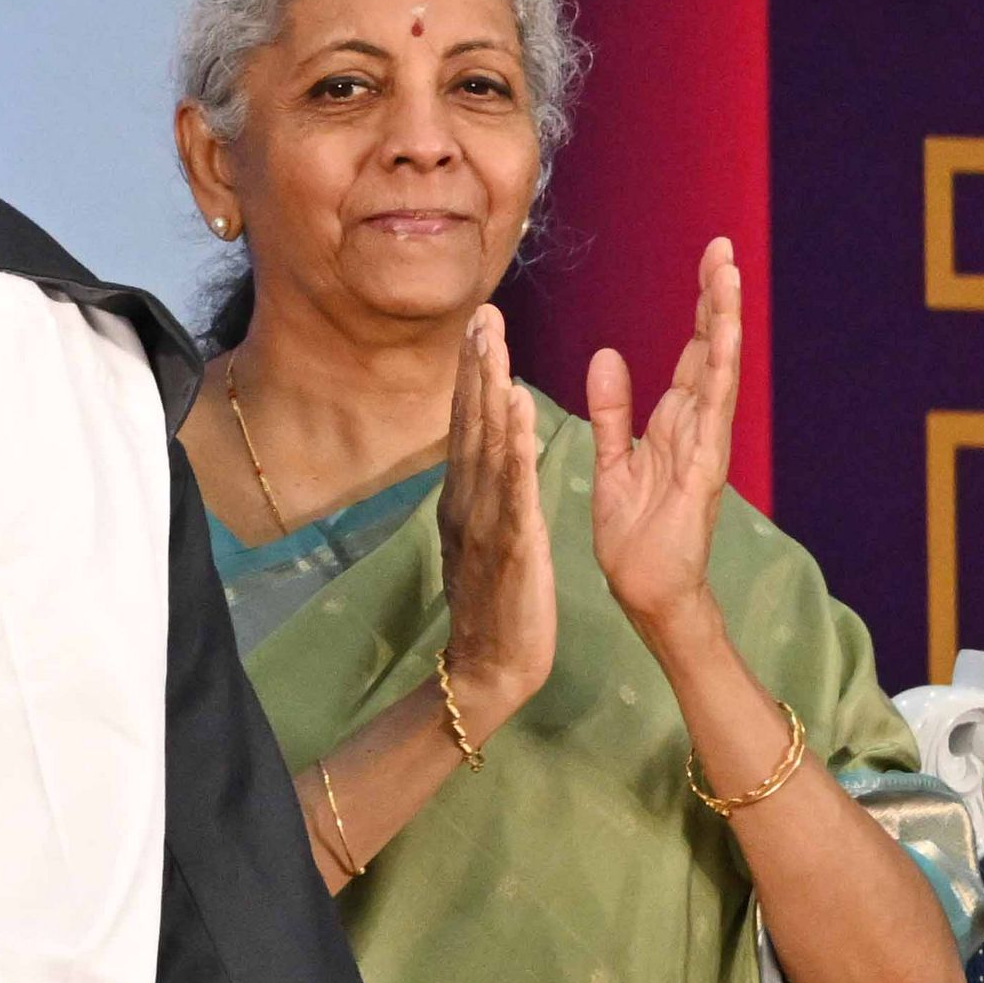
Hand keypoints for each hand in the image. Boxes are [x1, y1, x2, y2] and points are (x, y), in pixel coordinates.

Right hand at [434, 305, 555, 727]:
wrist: (489, 668)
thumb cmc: (497, 608)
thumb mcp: (486, 542)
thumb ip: (485, 499)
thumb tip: (485, 463)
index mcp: (468, 500)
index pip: (470, 428)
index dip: (473, 376)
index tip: (481, 328)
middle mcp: (467, 502)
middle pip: (470, 424)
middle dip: (476, 367)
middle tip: (482, 313)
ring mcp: (483, 521)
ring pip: (485, 445)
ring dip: (487, 389)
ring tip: (494, 341)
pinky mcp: (508, 543)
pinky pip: (511, 485)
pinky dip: (511, 442)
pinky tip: (516, 406)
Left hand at [589, 237, 742, 640]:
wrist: (647, 589)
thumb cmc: (636, 532)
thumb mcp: (616, 458)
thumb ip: (613, 410)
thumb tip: (610, 357)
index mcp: (675, 423)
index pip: (691, 353)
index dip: (699, 309)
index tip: (706, 261)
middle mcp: (697, 426)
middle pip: (710, 350)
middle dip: (716, 300)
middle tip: (722, 247)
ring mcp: (705, 445)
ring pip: (717, 371)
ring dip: (722, 323)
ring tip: (727, 274)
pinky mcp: (702, 470)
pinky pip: (708, 415)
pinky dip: (712, 376)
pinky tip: (716, 342)